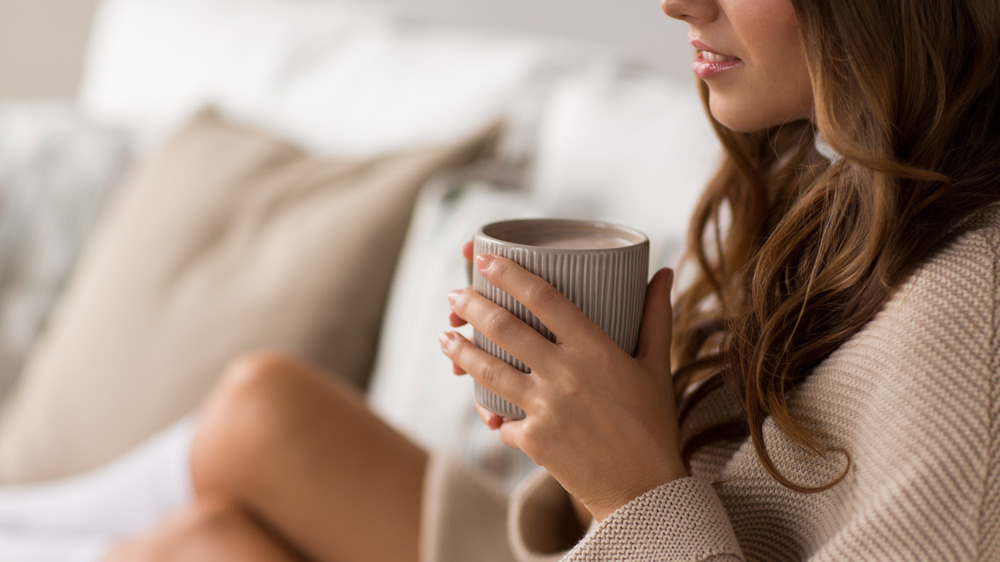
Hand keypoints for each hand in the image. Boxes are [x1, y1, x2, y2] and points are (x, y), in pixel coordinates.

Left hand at [440, 250, 686, 521]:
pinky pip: (499, 420)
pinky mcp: (533, 440)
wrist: (645, 492)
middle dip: (471, 306)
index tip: (484, 259)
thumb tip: (665, 271)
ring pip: (488, 370)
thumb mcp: (657, 367)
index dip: (509, 273)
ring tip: (445, 338)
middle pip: (504, 327)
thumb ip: (655, 317)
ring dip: (460, 351)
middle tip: (454, 298)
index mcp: (594, 349)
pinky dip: (489, 410)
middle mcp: (564, 374)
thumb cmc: (654, 425)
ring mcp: (545, 408)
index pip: (544, 298)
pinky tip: (479, 400)